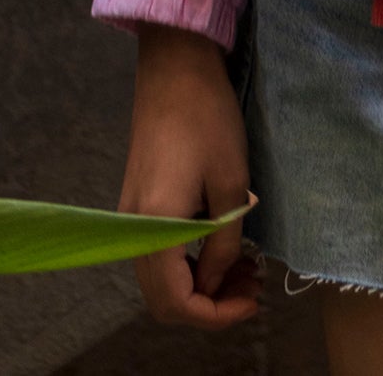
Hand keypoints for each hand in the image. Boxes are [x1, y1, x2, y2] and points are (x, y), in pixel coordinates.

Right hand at [118, 22, 260, 327]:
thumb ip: (224, 242)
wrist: (174, 67)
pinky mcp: (137, 202)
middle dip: (209, 303)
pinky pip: (158, 252)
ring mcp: (130, 217)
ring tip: (244, 267)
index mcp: (154, 229)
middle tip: (252, 285)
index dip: (216, 314)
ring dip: (200, 282)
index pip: (177, 303)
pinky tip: (221, 244)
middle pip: (163, 299)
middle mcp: (132, 231)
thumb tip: (216, 280)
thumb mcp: (230, 182)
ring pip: (160, 277)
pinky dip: (188, 261)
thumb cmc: (207, 119)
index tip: (253, 300)